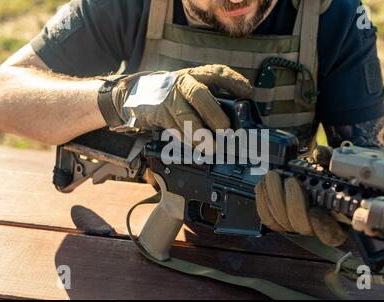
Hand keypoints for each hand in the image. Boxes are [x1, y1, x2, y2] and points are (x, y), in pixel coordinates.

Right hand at [108, 65, 251, 133]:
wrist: (135, 94)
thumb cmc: (174, 95)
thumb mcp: (191, 90)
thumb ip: (211, 100)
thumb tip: (236, 119)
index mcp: (196, 75)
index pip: (217, 72)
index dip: (233, 80)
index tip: (248, 92)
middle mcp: (183, 83)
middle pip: (200, 95)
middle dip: (215, 114)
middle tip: (226, 130)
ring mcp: (169, 98)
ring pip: (186, 117)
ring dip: (200, 135)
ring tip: (212, 147)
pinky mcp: (159, 113)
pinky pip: (175, 129)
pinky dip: (187, 140)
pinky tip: (196, 146)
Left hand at [255, 146, 348, 246]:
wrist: (305, 175)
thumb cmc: (321, 172)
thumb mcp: (330, 163)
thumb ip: (328, 159)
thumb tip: (320, 153)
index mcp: (337, 220)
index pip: (331, 234)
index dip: (323, 227)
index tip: (315, 210)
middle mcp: (314, 227)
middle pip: (300, 225)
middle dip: (293, 202)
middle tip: (291, 181)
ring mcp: (294, 225)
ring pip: (281, 220)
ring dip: (274, 197)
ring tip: (273, 176)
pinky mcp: (277, 221)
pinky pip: (266, 216)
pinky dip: (263, 199)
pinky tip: (263, 184)